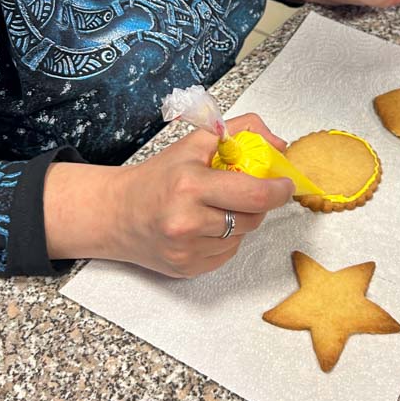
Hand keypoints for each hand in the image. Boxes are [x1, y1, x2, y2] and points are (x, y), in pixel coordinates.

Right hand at [45, 113, 293, 277]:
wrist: (115, 213)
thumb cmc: (157, 177)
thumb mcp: (194, 143)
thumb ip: (239, 131)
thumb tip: (279, 145)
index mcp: (190, 185)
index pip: (254, 194)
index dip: (278, 190)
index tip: (284, 183)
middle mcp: (187, 221)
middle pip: (253, 218)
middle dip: (258, 204)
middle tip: (246, 192)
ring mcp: (187, 250)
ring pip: (242, 237)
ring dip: (239, 222)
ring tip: (214, 208)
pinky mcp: (187, 269)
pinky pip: (227, 254)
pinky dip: (225, 240)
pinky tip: (204, 227)